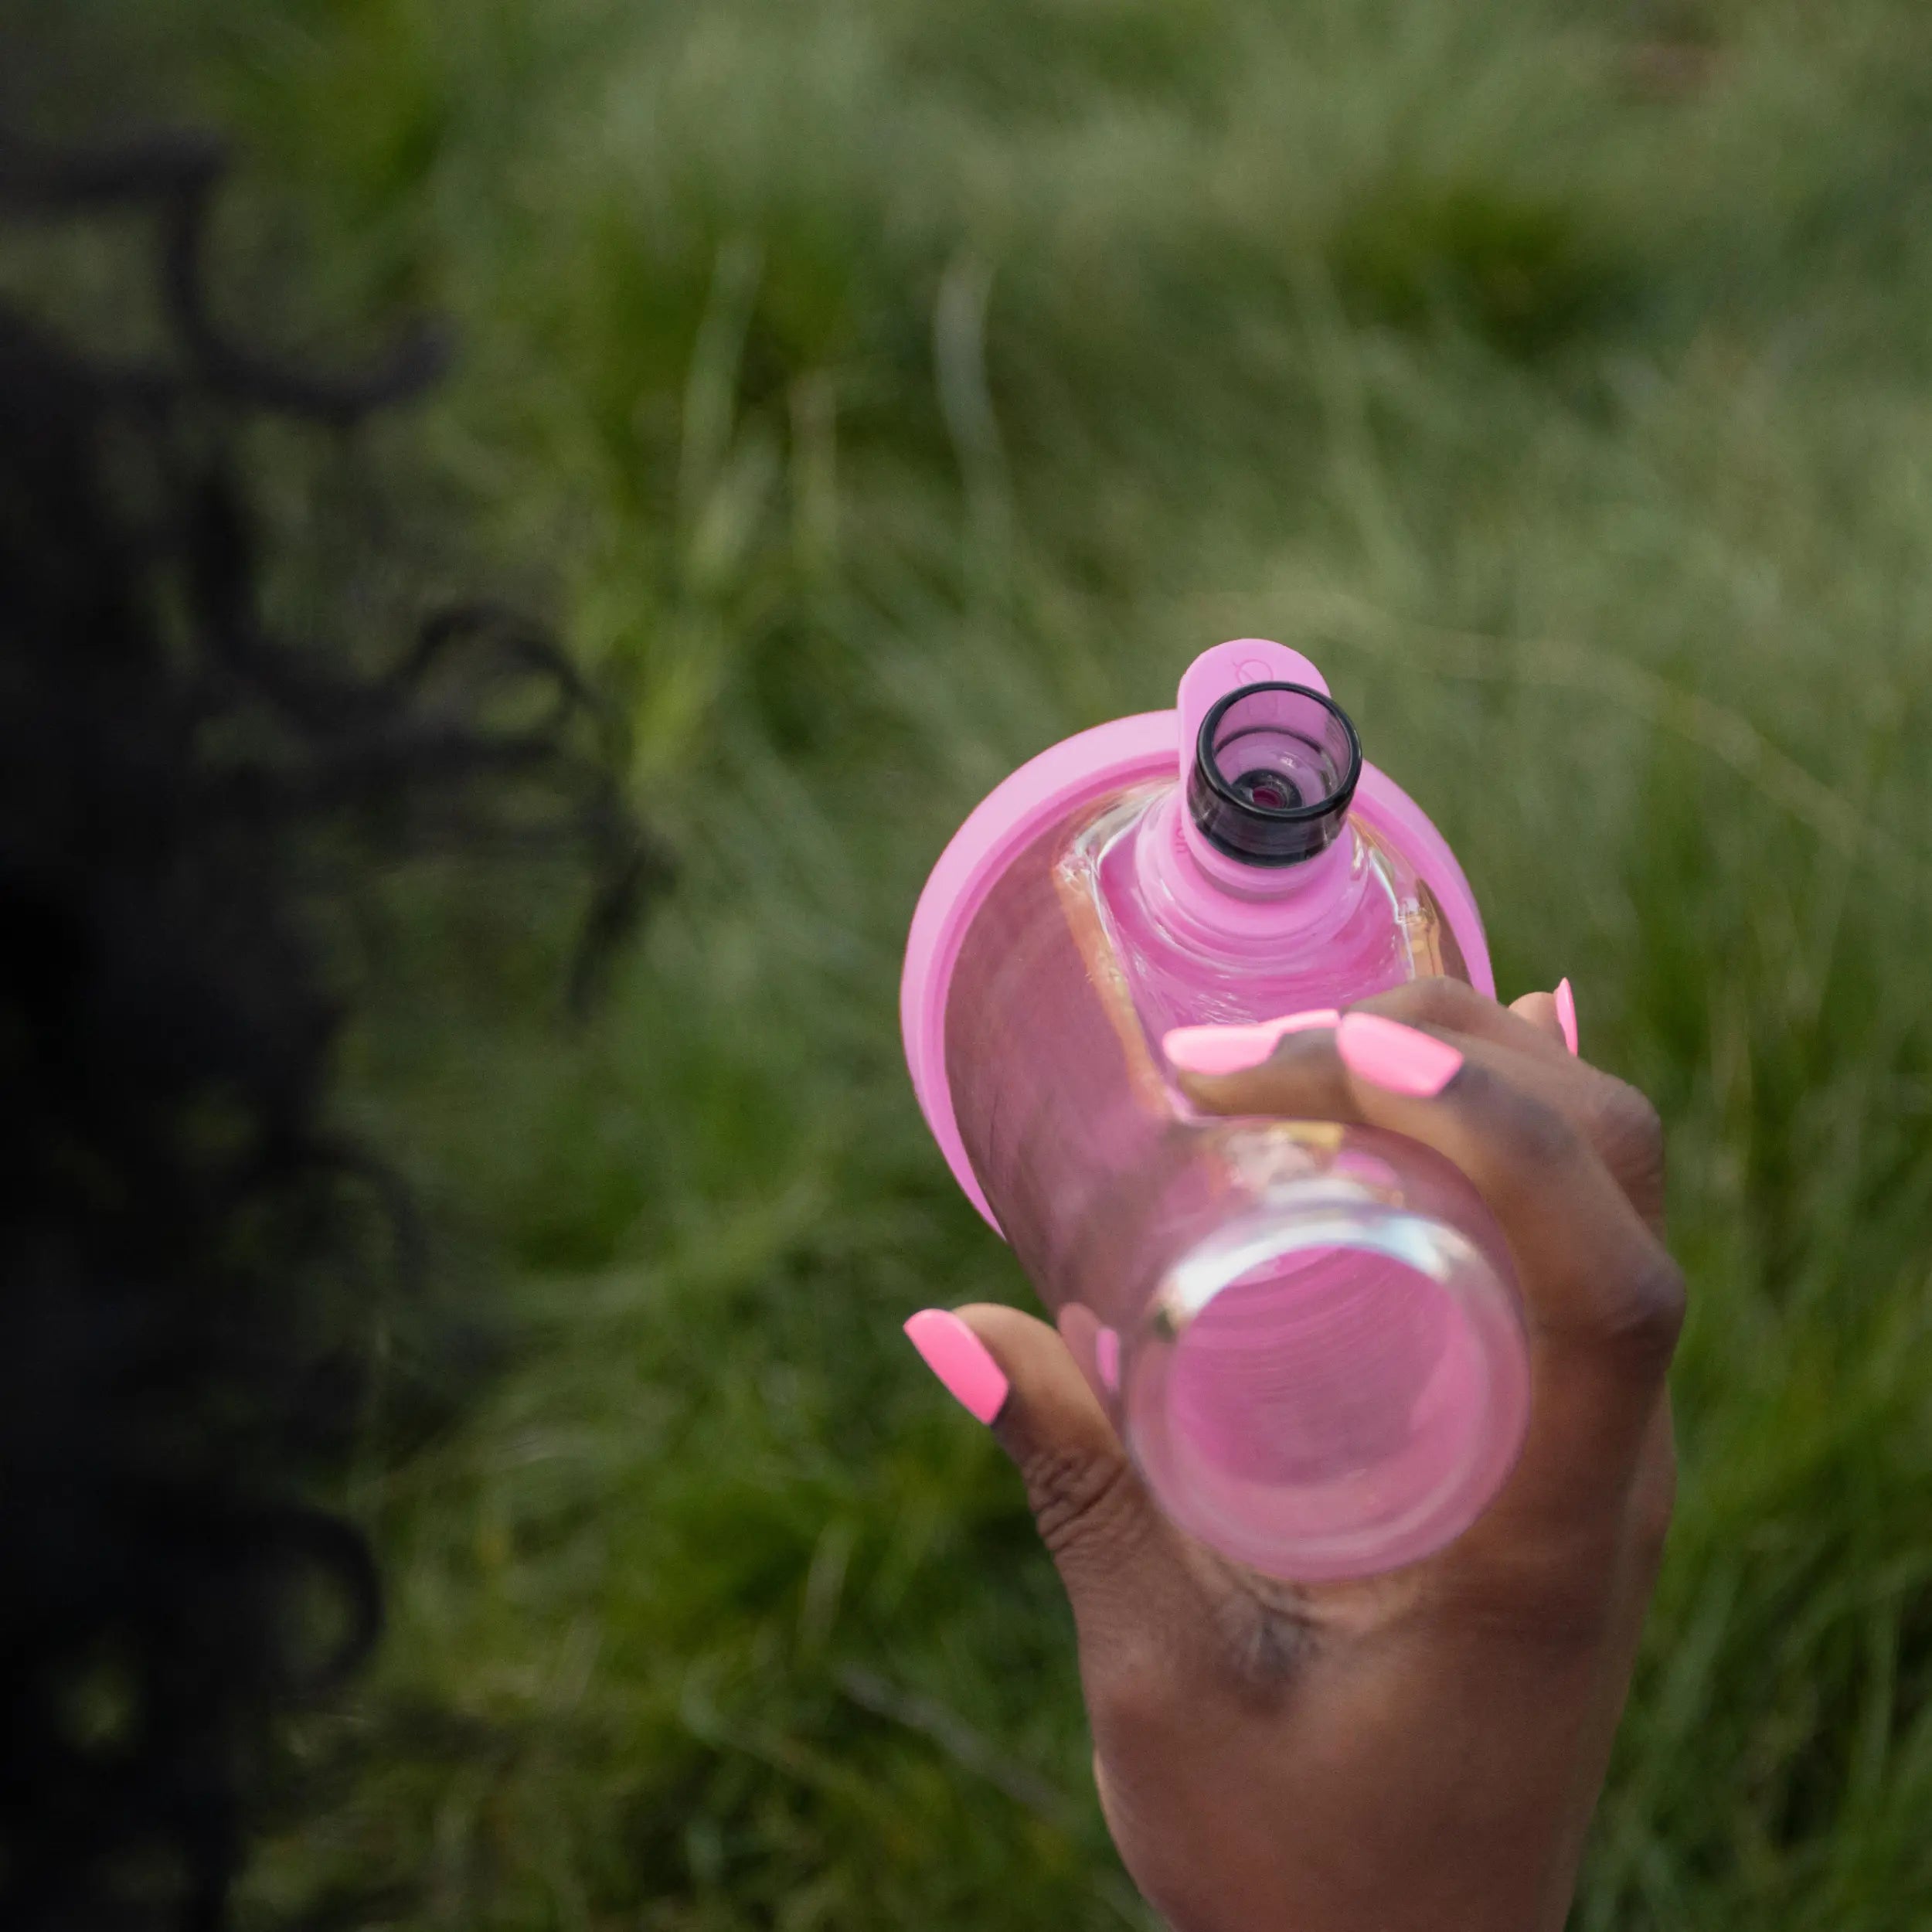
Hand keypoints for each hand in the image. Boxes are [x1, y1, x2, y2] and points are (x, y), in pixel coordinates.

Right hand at [904, 979, 1680, 1931]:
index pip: (1609, 1287)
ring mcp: (1600, 1455)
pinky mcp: (1558, 1453)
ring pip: (1609, 1195)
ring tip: (1300, 1043)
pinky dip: (1491, 1139)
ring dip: (1484, 1077)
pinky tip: (1401, 1093)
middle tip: (1248, 1047)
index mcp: (1548, 1536)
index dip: (1503, 1132)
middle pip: (1621, 1183)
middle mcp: (1609, 1471)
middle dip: (1461, 1054)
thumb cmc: (1300, 1863)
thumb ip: (1077, 1495)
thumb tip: (950, 1322)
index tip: (1331, 1057)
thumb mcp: (1166, 1683)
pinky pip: (1566, 1246)